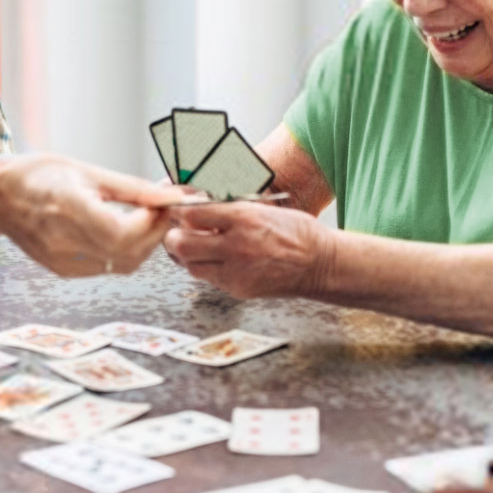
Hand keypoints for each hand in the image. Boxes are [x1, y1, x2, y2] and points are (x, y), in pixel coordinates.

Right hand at [0, 155, 185, 277]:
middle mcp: (62, 239)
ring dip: (143, 245)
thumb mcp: (87, 171)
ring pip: (122, 265)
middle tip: (162, 210)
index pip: (121, 233)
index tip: (162, 204)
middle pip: (127, 254)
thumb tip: (168, 196)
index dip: (150, 224)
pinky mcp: (62, 270)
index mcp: (67, 207)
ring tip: (146, 218)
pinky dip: (124, 252)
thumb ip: (131, 189)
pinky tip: (124, 231)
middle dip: (155, 233)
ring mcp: (61, 260)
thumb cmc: (41, 176)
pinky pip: (106, 268)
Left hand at [162, 201, 333, 299]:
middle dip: (173, 237)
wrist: (320, 263)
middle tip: (177, 232)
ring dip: (186, 256)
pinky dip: (205, 268)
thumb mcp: (262, 208)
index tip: (174, 209)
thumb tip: (195, 203)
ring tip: (195, 247)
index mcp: (243, 217)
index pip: (191, 214)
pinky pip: (208, 279)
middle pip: (181, 244)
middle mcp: (236, 245)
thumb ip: (228, 209)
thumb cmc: (295, 231)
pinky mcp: (238, 289)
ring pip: (189, 265)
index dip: (176, 211)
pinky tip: (214, 260)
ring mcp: (236, 270)